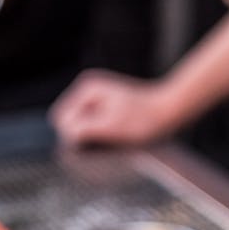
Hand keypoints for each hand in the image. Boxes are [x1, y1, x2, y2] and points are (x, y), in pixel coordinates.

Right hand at [48, 69, 177, 146]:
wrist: (167, 112)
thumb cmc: (143, 120)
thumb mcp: (110, 126)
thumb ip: (83, 128)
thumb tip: (62, 133)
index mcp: (87, 88)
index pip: (61, 118)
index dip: (73, 135)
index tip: (94, 141)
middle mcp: (88, 88)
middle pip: (67, 121)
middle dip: (80, 134)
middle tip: (103, 140)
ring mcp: (95, 97)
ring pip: (78, 125)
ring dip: (89, 135)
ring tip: (110, 137)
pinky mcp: (103, 107)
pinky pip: (89, 125)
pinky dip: (96, 134)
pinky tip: (112, 135)